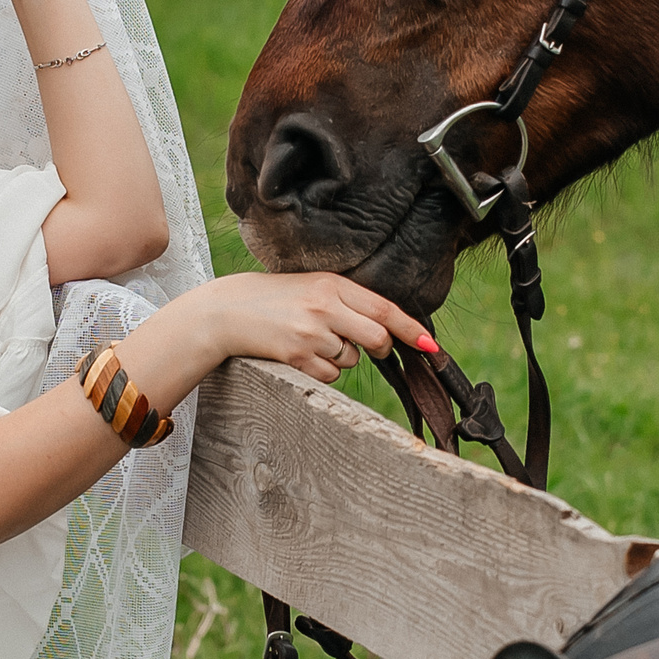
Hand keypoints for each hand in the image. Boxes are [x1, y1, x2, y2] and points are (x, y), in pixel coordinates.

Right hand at [159, 271, 429, 386]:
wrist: (227, 310)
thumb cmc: (275, 298)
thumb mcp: (311, 288)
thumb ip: (346, 302)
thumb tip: (385, 330)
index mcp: (332, 284)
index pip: (383, 308)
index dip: (410, 328)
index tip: (431, 345)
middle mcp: (325, 305)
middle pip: (376, 338)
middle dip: (377, 349)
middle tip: (361, 345)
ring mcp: (311, 331)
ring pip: (351, 359)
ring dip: (339, 358)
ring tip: (310, 340)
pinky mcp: (297, 354)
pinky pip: (330, 374)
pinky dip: (321, 371)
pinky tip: (299, 354)